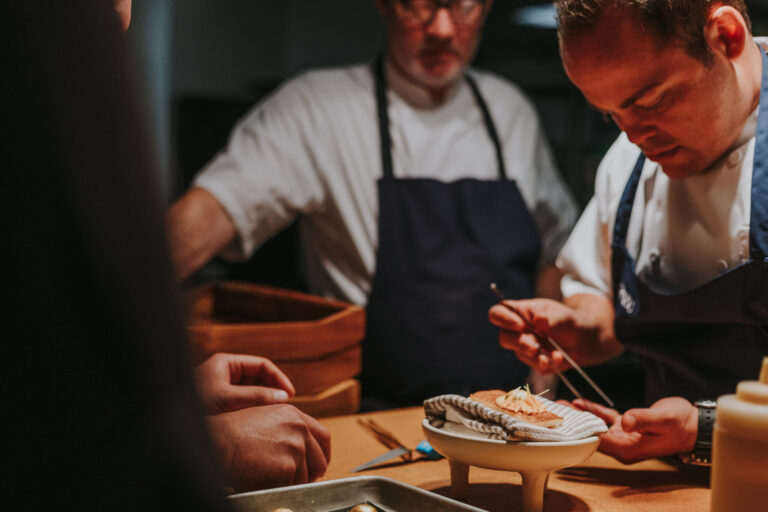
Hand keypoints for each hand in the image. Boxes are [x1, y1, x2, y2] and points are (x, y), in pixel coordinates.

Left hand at [195, 353, 294, 413]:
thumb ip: (256, 396)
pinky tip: (259, 421)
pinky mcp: (220, 404)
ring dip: (264, 401)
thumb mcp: (227, 399)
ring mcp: (222, 388)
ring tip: (274, 415)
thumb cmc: (193, 406)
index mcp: (226, 363)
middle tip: (285, 406)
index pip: (262, 365)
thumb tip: (284, 397)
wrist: (169, 422)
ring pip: (252, 391)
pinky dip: (253, 410)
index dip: (279, 378)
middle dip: (273, 390)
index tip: (290, 394)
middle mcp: (225, 373)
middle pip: (258, 378)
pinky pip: (243, 403)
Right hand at [207, 405, 330, 491]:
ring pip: (305, 477)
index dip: (322, 454)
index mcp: (294, 415)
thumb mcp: (264, 417)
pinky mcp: (288, 466)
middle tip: (298, 480)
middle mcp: (299, 428)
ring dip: (291, 482)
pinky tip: (264, 481)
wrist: (216, 441)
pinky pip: (291, 486)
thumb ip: (285, 428)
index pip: (323, 436)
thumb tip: (300, 447)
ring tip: (269, 478)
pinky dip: (279, 489)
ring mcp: (295, 446)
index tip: (317, 464)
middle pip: (320, 459)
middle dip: (311, 473)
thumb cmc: (231, 432)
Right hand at [488, 294, 620, 373]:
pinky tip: (558, 358)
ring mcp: (524, 347)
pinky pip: (536, 366)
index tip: (519, 325)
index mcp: (520, 312)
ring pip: (520, 354)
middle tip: (534, 347)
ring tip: (554, 355)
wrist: (585, 340)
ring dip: (537, 356)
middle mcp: (518, 330)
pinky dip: (548, 364)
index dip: (503, 319)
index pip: (498, 313)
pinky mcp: (534, 362)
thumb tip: (538, 320)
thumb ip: (553, 318)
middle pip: (504, 337)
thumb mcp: (566, 316)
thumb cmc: (571, 321)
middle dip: (520, 343)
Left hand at [570, 397, 697, 463]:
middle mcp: (623, 445)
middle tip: (552, 411)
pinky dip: (592, 412)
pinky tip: (580, 402)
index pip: (595, 440)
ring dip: (580, 416)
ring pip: (595, 426)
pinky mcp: (627, 427)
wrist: (694, 424)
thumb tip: (624, 422)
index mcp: (628, 447)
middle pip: (590, 435)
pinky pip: (605, 420)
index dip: (577, 431)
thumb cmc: (680, 423)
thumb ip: (642, 419)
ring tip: (560, 405)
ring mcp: (624, 437)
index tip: (561, 421)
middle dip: (573, 424)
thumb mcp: (662, 419)